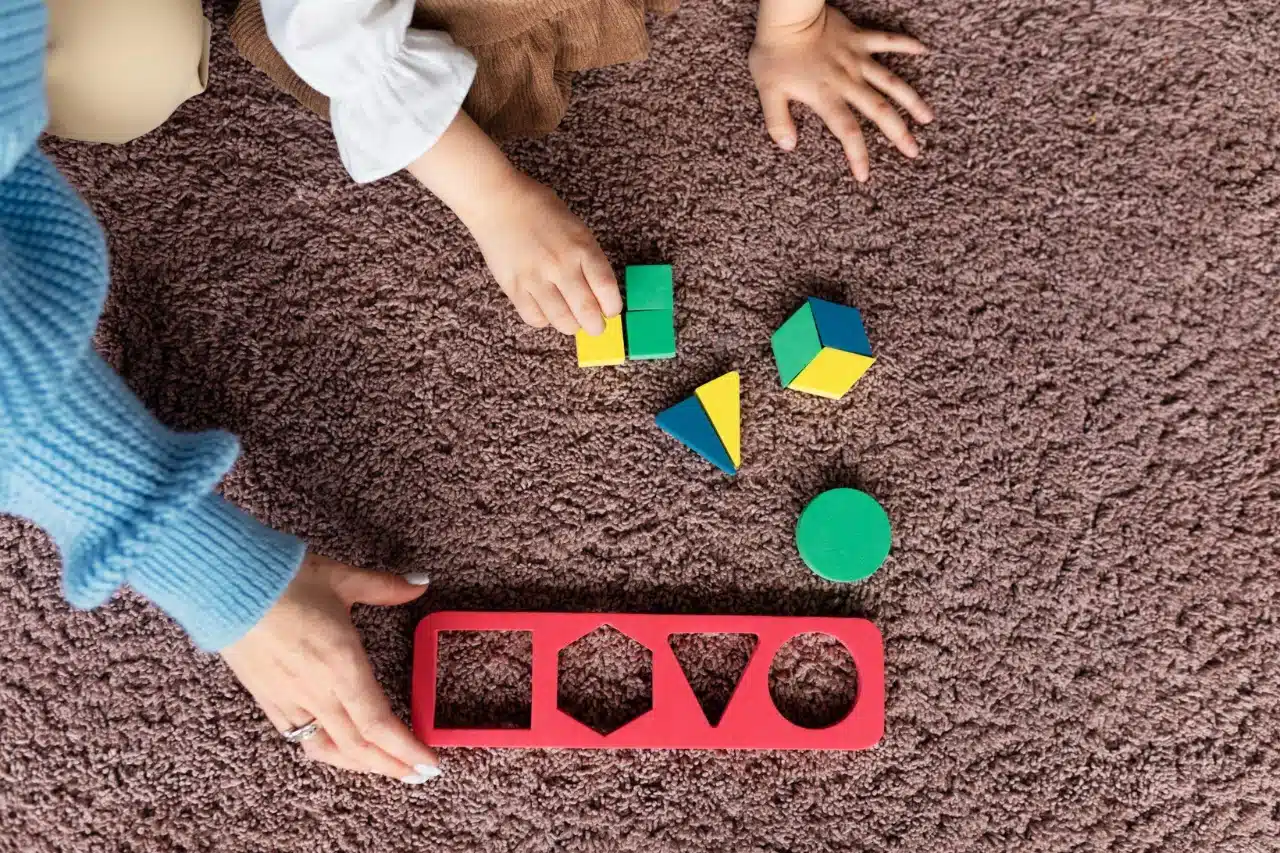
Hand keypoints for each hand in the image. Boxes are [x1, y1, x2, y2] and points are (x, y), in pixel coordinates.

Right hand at [221, 553, 439, 782]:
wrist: (223, 584)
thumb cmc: (284, 580)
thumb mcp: (343, 579)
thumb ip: (386, 588)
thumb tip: (420, 582)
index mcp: (341, 665)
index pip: (379, 723)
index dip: (406, 749)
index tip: (430, 763)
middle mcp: (316, 691)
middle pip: (358, 746)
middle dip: (391, 766)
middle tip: (418, 777)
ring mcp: (288, 699)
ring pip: (326, 749)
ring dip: (359, 765)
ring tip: (384, 769)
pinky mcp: (266, 699)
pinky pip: (298, 737)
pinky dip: (324, 751)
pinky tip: (337, 751)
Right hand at [462, 171, 621, 335]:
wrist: (497, 201)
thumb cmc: (540, 211)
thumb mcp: (577, 229)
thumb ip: (589, 260)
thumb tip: (599, 294)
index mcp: (582, 248)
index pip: (607, 290)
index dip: (612, 308)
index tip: (609, 311)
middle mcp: (561, 265)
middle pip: (587, 312)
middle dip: (595, 326)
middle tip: (594, 326)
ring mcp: (536, 278)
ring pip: (562, 321)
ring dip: (571, 326)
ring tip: (571, 320)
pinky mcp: (513, 287)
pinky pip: (534, 318)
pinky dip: (544, 321)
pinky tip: (546, 310)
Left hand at [749, 5, 932, 180]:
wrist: (787, 15)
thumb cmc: (774, 54)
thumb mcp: (767, 91)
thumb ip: (777, 121)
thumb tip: (788, 146)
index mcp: (826, 96)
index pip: (847, 132)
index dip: (857, 155)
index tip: (865, 175)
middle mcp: (847, 81)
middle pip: (879, 111)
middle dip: (898, 133)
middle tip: (914, 152)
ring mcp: (857, 59)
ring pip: (891, 82)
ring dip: (911, 100)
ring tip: (928, 118)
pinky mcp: (860, 38)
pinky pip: (888, 40)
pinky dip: (906, 44)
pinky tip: (924, 51)